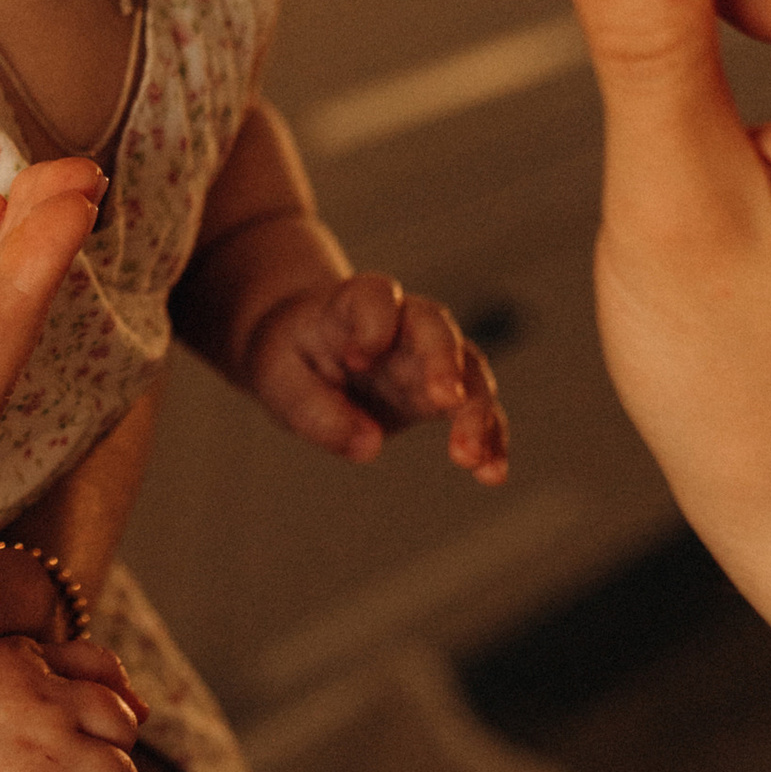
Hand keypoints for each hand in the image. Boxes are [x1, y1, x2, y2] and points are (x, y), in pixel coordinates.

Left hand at [239, 271, 508, 480]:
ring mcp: (429, 358)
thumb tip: (368, 445)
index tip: (358, 358)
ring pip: (469, 372)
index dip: (373, 322)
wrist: (303, 351)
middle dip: (445, 364)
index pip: (375, 298)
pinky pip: (476, 411)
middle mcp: (403, 323)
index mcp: (354, 304)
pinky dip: (489, 439)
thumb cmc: (290, 355)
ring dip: (476, 412)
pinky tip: (492, 473)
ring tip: (471, 458)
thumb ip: (315, 408)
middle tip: (446, 402)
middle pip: (437, 329)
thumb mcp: (277, 378)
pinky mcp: (442, 395)